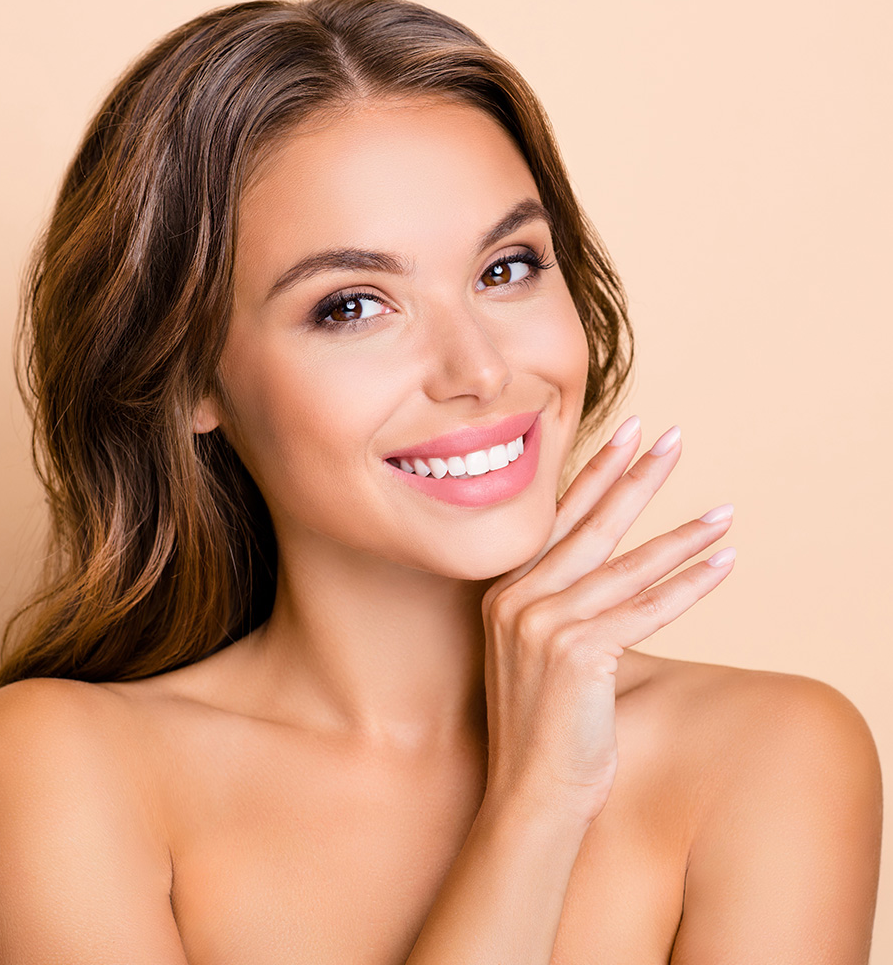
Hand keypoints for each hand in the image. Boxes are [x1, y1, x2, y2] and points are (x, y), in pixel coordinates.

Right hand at [480, 417, 734, 829]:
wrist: (530, 792)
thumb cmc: (544, 725)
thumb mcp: (539, 650)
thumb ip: (563, 600)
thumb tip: (612, 565)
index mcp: (504, 592)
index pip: (557, 520)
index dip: (596, 474)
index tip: (625, 435)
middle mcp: (516, 599)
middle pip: (591, 526)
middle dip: (636, 478)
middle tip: (670, 438)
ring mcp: (542, 623)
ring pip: (627, 566)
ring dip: (682, 536)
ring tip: (724, 511)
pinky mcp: (575, 652)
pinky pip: (645, 610)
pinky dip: (689, 586)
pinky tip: (722, 564)